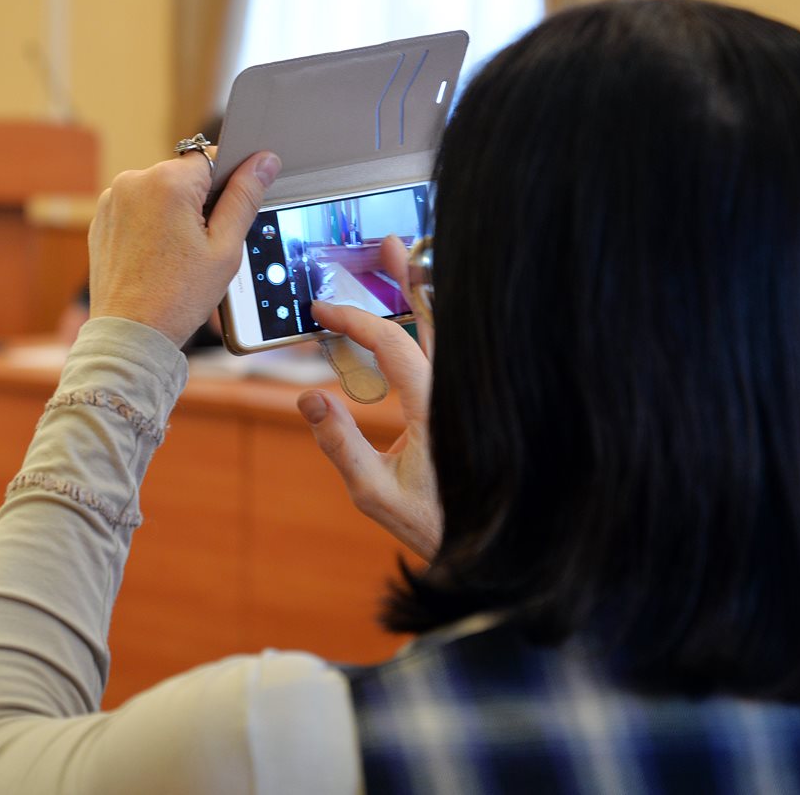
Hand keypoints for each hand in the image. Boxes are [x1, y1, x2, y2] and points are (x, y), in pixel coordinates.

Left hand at [89, 149, 280, 347]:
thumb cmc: (178, 297)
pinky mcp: (102, 219)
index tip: (227, 215)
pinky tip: (156, 257)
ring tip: (175, 255)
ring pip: (160, 193)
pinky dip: (150, 225)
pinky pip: (137, 209)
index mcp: (168, 182)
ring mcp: (113, 200)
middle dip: (198, 203)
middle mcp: (134, 181)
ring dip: (173, 213)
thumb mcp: (226, 247)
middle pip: (184, 177)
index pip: (211, 159)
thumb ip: (245, 197)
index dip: (227, 185)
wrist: (130, 332)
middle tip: (201, 246)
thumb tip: (263, 161)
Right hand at [296, 235, 440, 560]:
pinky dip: (438, 327)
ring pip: (450, 333)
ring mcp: (468, 398)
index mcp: (435, 408)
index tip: (322, 312)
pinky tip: (428, 316)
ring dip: (427, 298)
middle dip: (409, 279)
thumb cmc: (433, 526)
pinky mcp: (468, 409)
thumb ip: (340, 444)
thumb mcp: (373, 493)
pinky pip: (453, 355)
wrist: (490, 553)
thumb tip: (309, 400)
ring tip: (409, 264)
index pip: (391, 344)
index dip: (354, 321)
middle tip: (389, 246)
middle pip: (436, 320)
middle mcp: (457, 394)